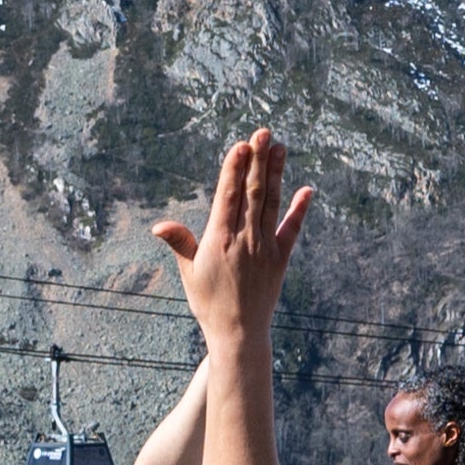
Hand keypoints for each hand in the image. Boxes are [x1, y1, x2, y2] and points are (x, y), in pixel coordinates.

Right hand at [154, 128, 310, 342]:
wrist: (238, 333)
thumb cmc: (207, 302)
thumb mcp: (189, 272)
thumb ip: (179, 243)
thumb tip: (158, 225)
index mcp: (219, 240)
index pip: (228, 196)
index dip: (234, 169)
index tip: (240, 145)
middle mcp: (244, 240)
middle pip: (253, 192)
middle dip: (257, 160)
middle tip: (263, 132)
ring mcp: (265, 248)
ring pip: (272, 203)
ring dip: (276, 174)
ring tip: (279, 147)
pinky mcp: (281, 259)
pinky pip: (292, 229)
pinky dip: (299, 208)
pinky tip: (306, 189)